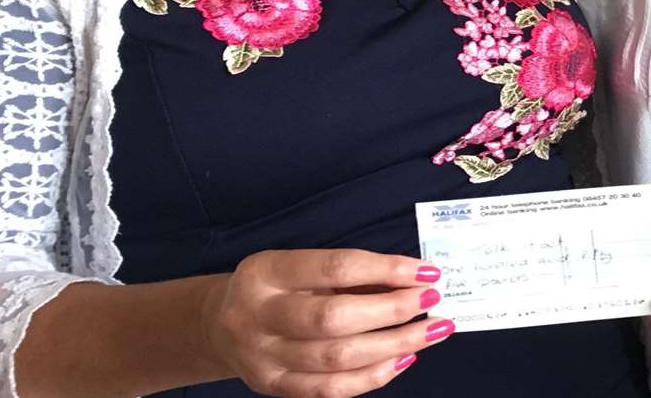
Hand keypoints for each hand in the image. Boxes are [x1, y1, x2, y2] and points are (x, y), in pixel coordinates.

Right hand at [198, 248, 451, 397]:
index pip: (335, 268)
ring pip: (336, 359)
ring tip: (432, 331)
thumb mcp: (297, 265)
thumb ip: (345, 273)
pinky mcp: (273, 386)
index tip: (427, 272)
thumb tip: (411, 280)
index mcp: (267, 272)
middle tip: (432, 302)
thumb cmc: (274, 287)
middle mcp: (260, 316)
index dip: (386, 270)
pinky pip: (330, 388)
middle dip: (392, 312)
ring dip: (394, 345)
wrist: (218, 325)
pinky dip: (373, 376)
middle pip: (333, 319)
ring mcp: (264, 357)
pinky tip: (403, 359)